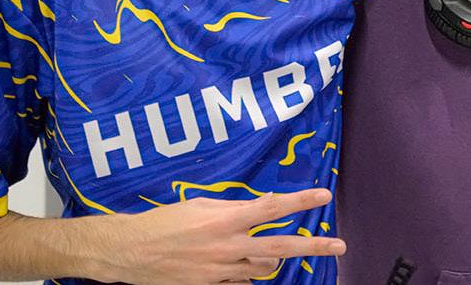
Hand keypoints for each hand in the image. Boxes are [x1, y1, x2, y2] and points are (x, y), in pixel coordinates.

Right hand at [100, 188, 343, 284]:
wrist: (131, 252)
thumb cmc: (164, 221)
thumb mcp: (201, 205)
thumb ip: (233, 208)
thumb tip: (261, 207)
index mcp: (224, 220)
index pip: (271, 208)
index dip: (300, 201)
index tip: (324, 195)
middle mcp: (227, 247)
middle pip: (281, 248)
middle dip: (313, 246)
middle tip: (339, 245)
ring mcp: (221, 271)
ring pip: (265, 269)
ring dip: (276, 260)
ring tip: (274, 250)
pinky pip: (243, 283)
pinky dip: (249, 274)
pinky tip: (244, 265)